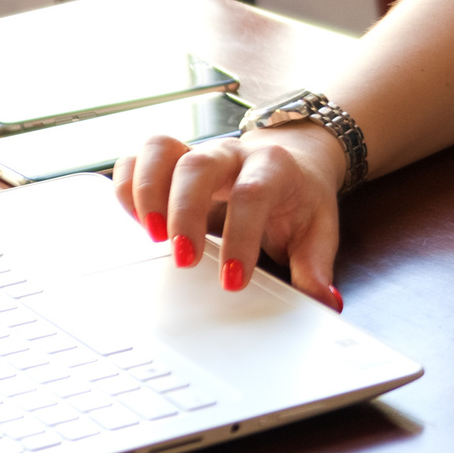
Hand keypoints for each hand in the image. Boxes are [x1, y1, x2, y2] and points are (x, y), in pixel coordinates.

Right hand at [112, 126, 345, 308]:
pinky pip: (138, 156)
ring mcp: (199, 150)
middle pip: (198, 165)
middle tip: (182, 259)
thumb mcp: (317, 231)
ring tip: (151, 236)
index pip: (252, 194)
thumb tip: (325, 303)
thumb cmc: (301, 197)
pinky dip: (128, 184)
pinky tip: (135, 221)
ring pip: (162, 149)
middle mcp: (233, 154)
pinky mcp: (174, 158)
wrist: (296, 155)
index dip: (240, 236)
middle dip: (184, 212)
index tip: (232, 281)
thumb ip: (316, 268)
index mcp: (273, 168)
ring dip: (148, 192)